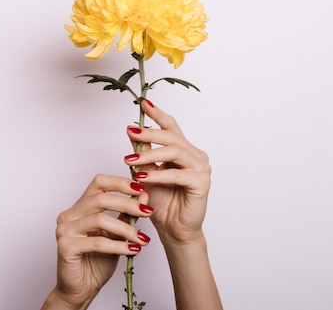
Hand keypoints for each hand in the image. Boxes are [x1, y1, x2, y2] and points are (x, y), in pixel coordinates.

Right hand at [41, 175, 153, 309]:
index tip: (140, 188)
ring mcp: (64, 230)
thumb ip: (127, 216)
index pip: (98, 183)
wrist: (82, 289)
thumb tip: (144, 197)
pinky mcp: (65, 246)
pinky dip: (118, 246)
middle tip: (147, 212)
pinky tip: (132, 250)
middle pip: (100, 198)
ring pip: (99, 219)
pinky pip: (96, 242)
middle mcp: (69, 215)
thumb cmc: (96, 262)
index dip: (119, 182)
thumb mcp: (117, 235)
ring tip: (142, 238)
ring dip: (126, 228)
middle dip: (127, 204)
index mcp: (79, 208)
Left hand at [125, 100, 211, 245]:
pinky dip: (158, 174)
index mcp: (183, 150)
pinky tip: (143, 178)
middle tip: (131, 132)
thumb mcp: (145, 172)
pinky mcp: (202, 183)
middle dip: (149, 133)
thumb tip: (131, 130)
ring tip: (130, 160)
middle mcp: (195, 155)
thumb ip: (142, 152)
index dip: (158, 114)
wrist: (172, 229)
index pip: (171, 126)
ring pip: (174, 152)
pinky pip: (177, 174)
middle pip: (171, 136)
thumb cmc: (161, 202)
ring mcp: (201, 168)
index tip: (143, 103)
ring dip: (150, 155)